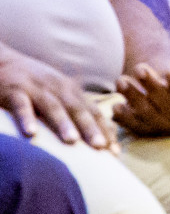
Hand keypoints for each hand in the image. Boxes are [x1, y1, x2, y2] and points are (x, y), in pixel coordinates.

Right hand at [0, 42, 116, 151]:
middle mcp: (58, 89)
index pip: (93, 112)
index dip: (105, 130)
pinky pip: (21, 105)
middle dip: (91, 128)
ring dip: (63, 124)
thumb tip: (100, 138)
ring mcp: (36, 88)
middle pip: (77, 110)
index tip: (114, 151)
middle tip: (102, 147)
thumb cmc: (35, 86)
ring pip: (53, 107)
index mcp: (72, 91)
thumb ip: (76, 112)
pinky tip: (31, 133)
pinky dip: (26, 118)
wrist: (4, 62)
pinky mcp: (14, 90)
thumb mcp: (59, 95)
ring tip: (72, 141)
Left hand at [113, 62, 169, 137]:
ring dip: (133, 98)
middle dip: (153, 87)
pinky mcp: (151, 132)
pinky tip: (117, 105)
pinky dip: (125, 118)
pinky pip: (136, 128)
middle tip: (140, 68)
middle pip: (169, 107)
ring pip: (149, 116)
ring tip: (121, 80)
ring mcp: (169, 128)